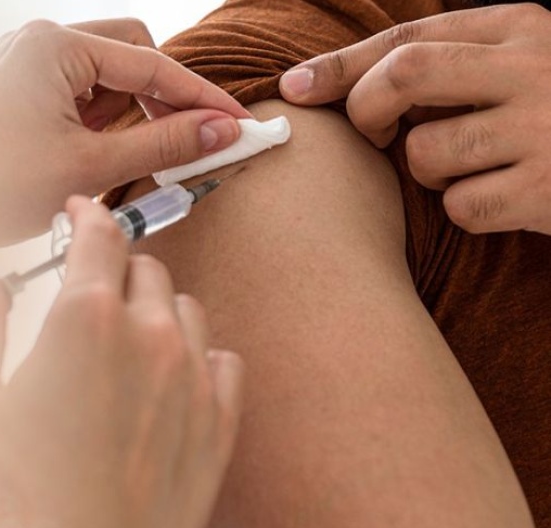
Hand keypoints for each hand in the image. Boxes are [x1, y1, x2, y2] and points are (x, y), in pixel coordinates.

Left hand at [0, 18, 249, 258]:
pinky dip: (99, 120)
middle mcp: (35, 40)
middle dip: (163, 99)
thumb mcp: (89, 169)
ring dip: (130, 112)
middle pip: (131, 54)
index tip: (239, 123)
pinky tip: (98, 156)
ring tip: (133, 160)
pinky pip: (76, 90)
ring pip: (106, 73)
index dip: (200, 98)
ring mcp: (22, 60)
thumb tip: (221, 131)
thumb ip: (163, 145)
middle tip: (192, 143)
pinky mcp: (16, 86)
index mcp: (51, 46)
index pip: (151, 64)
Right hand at [0, 196, 242, 527]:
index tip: (79, 215)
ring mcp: (192, 379)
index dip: (88, 215)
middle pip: (145, 267)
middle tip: (88, 291)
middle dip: (115, 267)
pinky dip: (195, 355)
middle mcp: (150, 336)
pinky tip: (168, 378)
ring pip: (185, 309)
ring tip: (125, 339)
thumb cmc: (17, 490)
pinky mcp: (219, 423)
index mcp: (87, 319)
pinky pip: (222, 359)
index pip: (101, 233)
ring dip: (155, 309)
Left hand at [279, 3, 550, 233]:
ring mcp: (546, 128)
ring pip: (425, 152)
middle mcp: (535, 67)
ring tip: (470, 168)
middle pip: (404, 76)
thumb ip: (453, 60)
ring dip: (426, 171)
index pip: (408, 37)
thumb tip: (329, 81)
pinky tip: (502, 199)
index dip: (339, 65)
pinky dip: (464, 210)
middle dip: (366, 111)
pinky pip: (461, 206)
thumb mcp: (521, 63)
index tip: (292, 88)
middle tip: (375, 137)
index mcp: (523, 26)